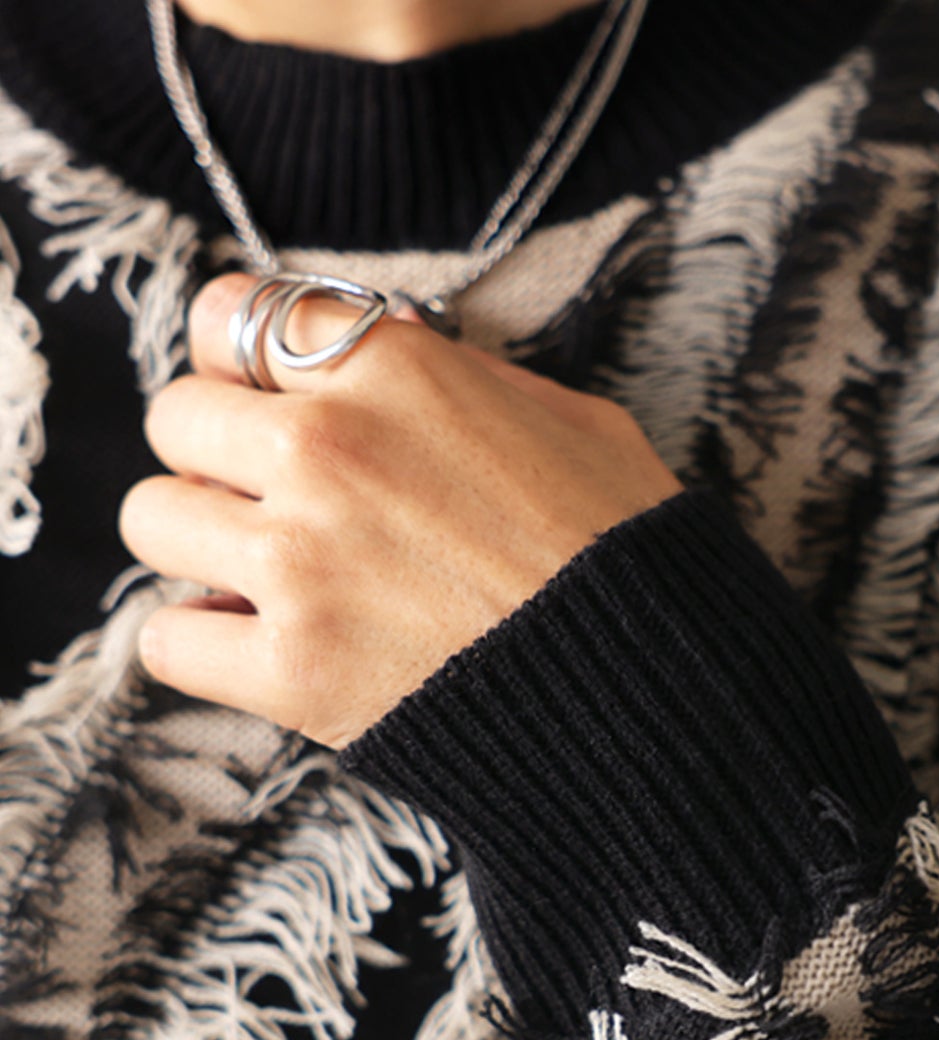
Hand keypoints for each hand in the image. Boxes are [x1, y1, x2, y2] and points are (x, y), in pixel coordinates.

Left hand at [121, 274, 683, 748]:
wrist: (656, 694)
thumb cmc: (625, 555)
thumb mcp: (571, 420)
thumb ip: (458, 378)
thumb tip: (391, 364)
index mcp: (396, 369)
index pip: (230, 314)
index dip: (244, 362)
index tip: (269, 402)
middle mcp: (329, 448)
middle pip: (177, 416)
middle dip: (219, 457)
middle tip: (279, 502)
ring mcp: (301, 561)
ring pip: (151, 518)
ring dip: (200, 546)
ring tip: (268, 577)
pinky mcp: (291, 670)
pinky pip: (165, 637)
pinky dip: (202, 643)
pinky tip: (261, 646)